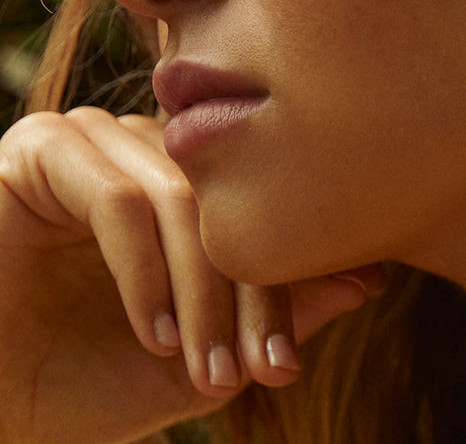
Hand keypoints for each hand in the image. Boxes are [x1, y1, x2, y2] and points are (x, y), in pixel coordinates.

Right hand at [0, 107, 381, 443]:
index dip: (287, 281)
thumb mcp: (199, 356)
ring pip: (180, 200)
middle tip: (268, 369)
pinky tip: (156, 336)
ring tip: (210, 371)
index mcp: (181, 180)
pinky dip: (145, 274)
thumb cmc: (79, 381)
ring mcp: (93, 139)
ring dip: (204, 293)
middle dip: (252, 293)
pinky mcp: (40, 149)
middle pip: (227, 201)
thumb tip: (370, 277)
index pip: (257, 207)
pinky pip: (118, 202)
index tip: (299, 357)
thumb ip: (277, 313)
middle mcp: (141, 146)